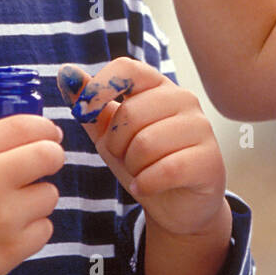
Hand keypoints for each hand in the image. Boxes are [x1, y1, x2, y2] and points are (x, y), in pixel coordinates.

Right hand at [0, 104, 64, 274]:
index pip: (24, 126)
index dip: (44, 127)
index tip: (49, 133)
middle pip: (49, 156)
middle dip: (53, 155)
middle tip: (45, 162)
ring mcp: (3, 218)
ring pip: (50, 194)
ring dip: (39, 196)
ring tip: (17, 202)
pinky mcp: (11, 249)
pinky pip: (45, 229)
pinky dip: (34, 228)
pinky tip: (12, 228)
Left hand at [57, 58, 227, 237]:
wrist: (177, 205)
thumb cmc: (143, 163)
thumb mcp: (109, 134)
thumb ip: (90, 106)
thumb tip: (66, 72)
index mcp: (158, 87)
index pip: (127, 69)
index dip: (99, 88)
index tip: (84, 112)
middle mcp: (184, 99)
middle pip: (131, 114)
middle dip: (116, 144)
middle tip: (125, 157)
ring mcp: (201, 128)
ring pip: (146, 144)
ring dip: (132, 167)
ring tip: (140, 172)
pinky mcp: (209, 160)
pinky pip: (166, 169)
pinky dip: (146, 184)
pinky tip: (147, 187)